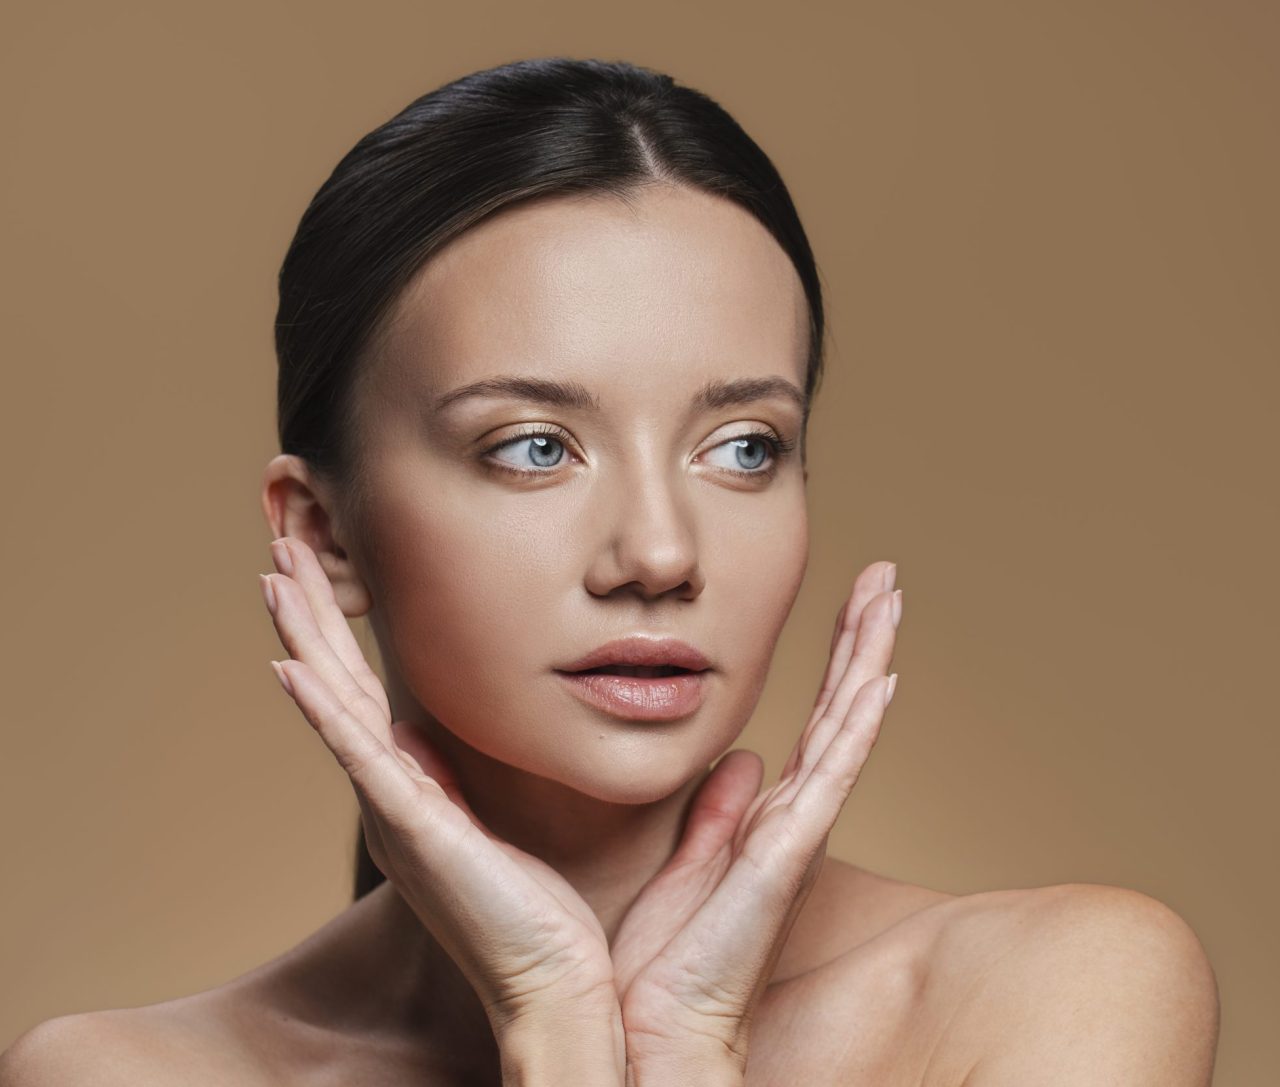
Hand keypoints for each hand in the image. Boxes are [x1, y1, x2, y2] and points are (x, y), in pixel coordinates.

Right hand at [257, 536, 620, 1052]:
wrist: (551, 982)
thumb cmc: (533, 912)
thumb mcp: (490, 823)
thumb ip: (457, 777)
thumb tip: (427, 733)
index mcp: (411, 790)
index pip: (362, 694)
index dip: (336, 635)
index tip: (320, 575)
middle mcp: (391, 795)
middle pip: (336, 686)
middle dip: (309, 616)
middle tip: (281, 549)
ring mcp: (396, 811)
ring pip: (336, 706)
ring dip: (304, 639)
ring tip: (275, 577)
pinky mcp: (416, 829)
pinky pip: (360, 758)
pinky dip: (322, 710)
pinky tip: (290, 667)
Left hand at [609, 561, 900, 1081]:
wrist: (646, 1029)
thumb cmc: (657, 961)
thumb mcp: (682, 865)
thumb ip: (715, 814)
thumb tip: (741, 760)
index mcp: (766, 820)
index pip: (813, 723)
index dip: (836, 663)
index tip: (850, 605)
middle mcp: (793, 819)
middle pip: (842, 711)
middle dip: (863, 641)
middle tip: (886, 578)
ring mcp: (796, 834)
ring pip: (846, 726)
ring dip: (869, 658)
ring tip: (890, 596)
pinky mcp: (786, 853)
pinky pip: (830, 776)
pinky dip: (857, 726)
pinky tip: (881, 678)